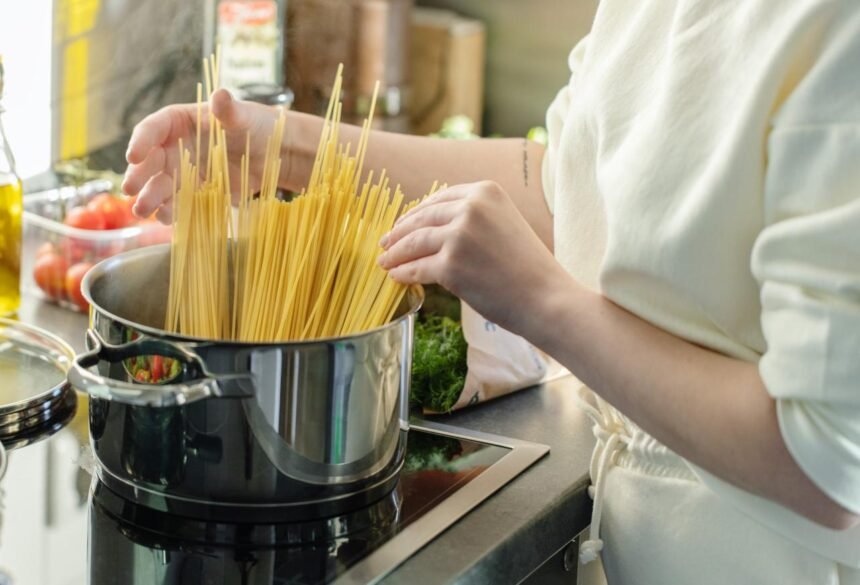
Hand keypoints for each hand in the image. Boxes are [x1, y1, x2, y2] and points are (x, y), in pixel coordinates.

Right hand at [122, 89, 280, 222]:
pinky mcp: (195, 193)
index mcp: (178, 122)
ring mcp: (183, 172)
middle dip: (138, 176)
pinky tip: (168, 219)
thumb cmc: (254, 125)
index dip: (141, 142)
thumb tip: (220, 95)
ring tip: (143, 211)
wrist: (271, 153)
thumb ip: (229, 109)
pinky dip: (173, 212)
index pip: (152, 129)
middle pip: (149, 162)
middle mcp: (174, 147)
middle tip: (130, 189)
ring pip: (159, 186)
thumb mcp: (243, 116)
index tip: (133, 156)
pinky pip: (179, 203)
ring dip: (150, 199)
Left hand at [378, 181, 568, 335]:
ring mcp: (459, 235)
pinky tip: (395, 277)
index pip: (439, 198)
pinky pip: (417, 268)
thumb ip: (475, 218)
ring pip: (414, 242)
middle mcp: (471, 207)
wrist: (546, 298)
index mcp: (485, 191)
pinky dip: (403, 273)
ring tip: (384, 261)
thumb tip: (434, 227)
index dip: (417, 212)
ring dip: (395, 253)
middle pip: (422, 217)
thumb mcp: (504, 224)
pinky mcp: (450, 264)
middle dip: (400, 232)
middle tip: (386, 243)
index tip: (404, 223)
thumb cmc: (529, 269)